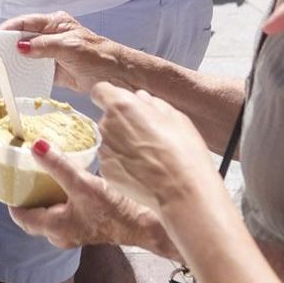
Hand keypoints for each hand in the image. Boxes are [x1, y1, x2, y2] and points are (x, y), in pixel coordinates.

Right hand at [0, 13, 135, 94]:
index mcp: (56, 23)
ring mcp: (52, 53)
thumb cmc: (101, 57)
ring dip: (15, 61)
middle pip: (23, 38)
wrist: (119, 78)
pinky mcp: (54, 70)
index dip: (9, 29)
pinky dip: (25, 74)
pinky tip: (14, 78)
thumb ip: (45, 46)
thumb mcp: (70, 47)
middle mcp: (52, 36)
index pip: (26, 22)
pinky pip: (34, 71)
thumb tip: (21, 46)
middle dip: (8, 45)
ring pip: (27, 55)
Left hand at [12, 140, 173, 255]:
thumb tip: (36, 146)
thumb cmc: (115, 211)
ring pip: (50, 211)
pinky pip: (64, 209)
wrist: (146, 226)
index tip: (7, 177)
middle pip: (34, 212)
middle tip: (23, 170)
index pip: (20, 216)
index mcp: (54, 228)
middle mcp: (61, 233)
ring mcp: (74, 230)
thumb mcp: (83, 184)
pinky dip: (60, 195)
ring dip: (45, 193)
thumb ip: (58, 165)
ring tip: (41, 169)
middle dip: (28, 193)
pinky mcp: (87, 224)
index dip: (11, 197)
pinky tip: (65, 178)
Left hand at [88, 82, 220, 217]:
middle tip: (148, 134)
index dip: (112, 96)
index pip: (100, 91)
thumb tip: (141, 99)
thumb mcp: (176, 117)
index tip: (123, 104)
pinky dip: (123, 164)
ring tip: (149, 156)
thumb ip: (152, 104)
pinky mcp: (106, 172)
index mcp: (121, 106)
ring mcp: (104, 151)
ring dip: (123, 144)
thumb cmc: (183, 152)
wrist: (181, 191)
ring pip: (110, 141)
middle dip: (123, 123)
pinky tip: (144, 170)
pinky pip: (112, 161)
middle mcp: (106, 126)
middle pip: (108, 119)